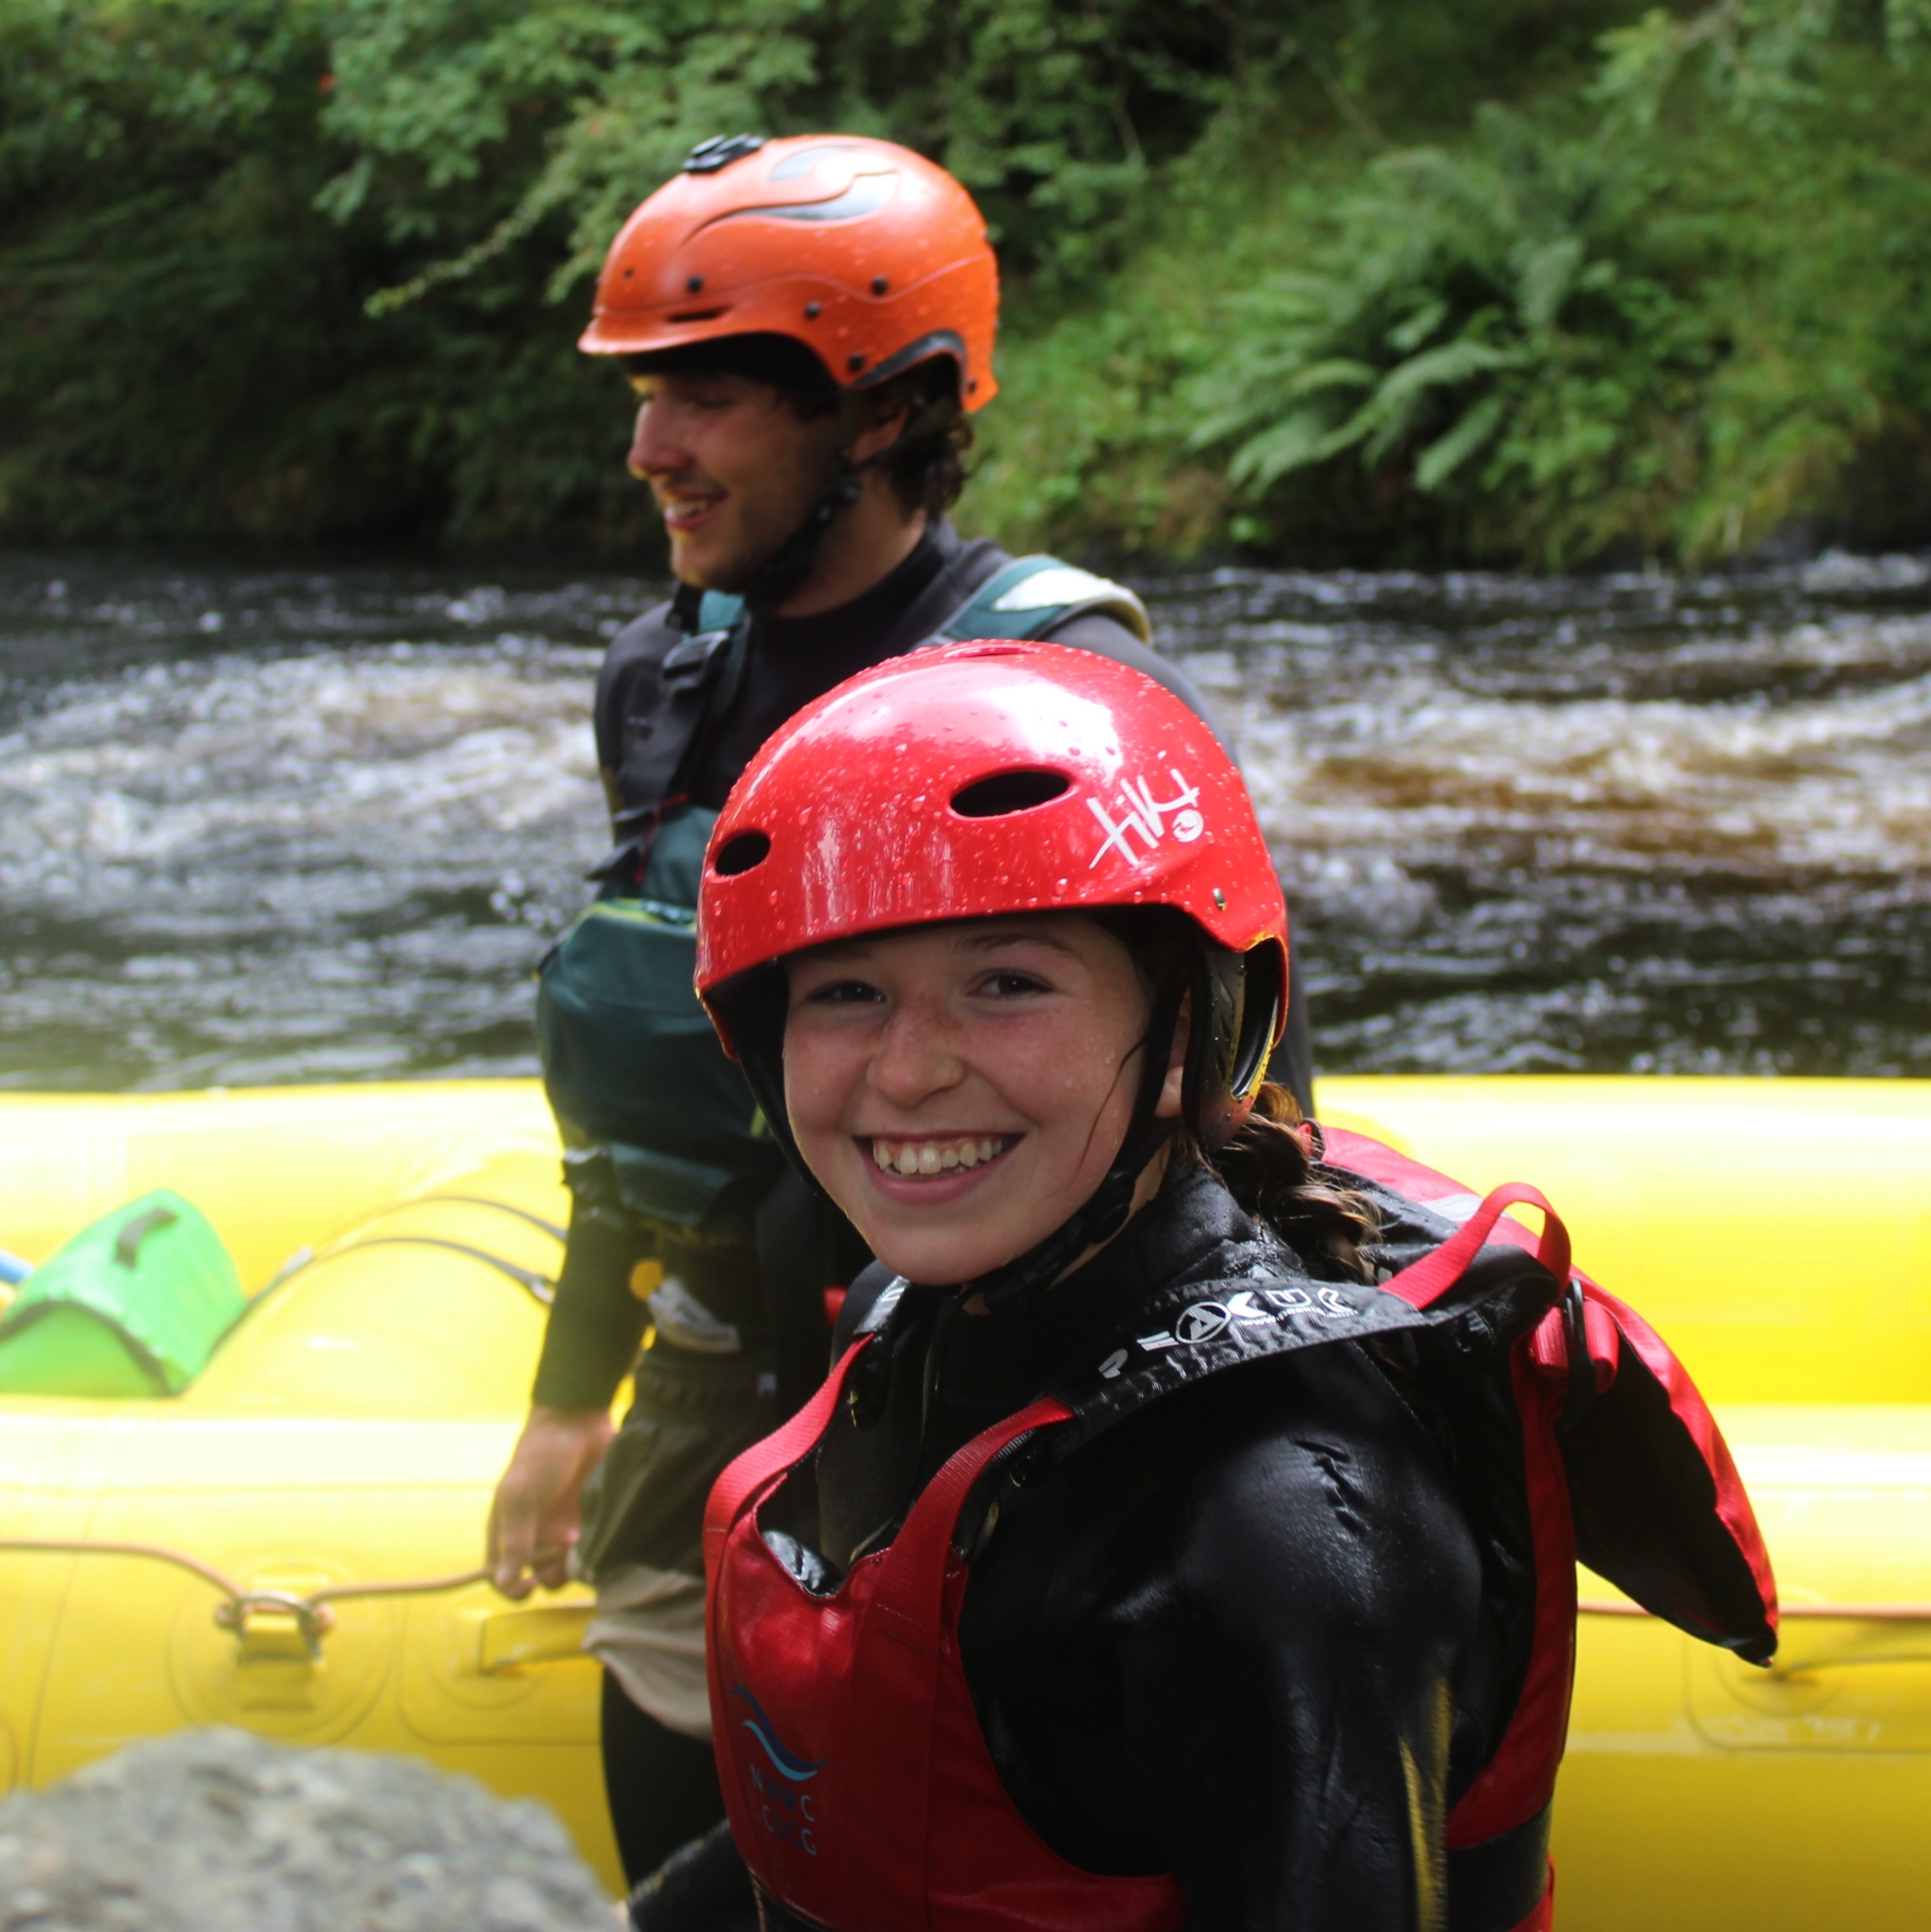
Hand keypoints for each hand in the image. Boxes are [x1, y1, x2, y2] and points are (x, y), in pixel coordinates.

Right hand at [487, 1405, 616, 1598]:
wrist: (579, 1422)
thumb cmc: (540, 1456)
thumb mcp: (520, 1496)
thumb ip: (514, 1539)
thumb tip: (501, 1582)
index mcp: (508, 1532)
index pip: (502, 1577)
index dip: (513, 1588)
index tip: (531, 1583)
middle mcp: (535, 1537)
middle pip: (538, 1579)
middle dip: (550, 1573)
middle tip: (562, 1546)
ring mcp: (564, 1531)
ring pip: (566, 1570)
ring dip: (573, 1565)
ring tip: (579, 1536)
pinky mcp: (589, 1523)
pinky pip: (590, 1553)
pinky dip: (593, 1552)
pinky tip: (595, 1531)